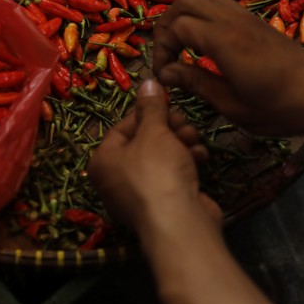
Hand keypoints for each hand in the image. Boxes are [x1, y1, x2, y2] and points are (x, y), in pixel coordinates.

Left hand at [88, 78, 220, 233]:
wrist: (180, 223)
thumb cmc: (157, 171)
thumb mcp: (154, 131)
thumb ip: (152, 107)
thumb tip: (147, 81)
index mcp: (103, 161)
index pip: (121, 128)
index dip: (146, 113)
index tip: (165, 104)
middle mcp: (115, 180)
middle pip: (143, 143)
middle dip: (168, 129)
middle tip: (183, 121)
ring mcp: (139, 196)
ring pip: (161, 159)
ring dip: (181, 144)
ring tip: (194, 138)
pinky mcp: (162, 206)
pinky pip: (171, 177)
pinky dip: (186, 164)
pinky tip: (200, 157)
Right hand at [153, 0, 303, 134]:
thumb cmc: (279, 108)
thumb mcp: (232, 105)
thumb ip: (196, 83)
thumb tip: (165, 73)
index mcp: (223, 42)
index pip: (177, 27)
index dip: (162, 49)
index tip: (164, 74)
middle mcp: (232, 21)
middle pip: (184, 1)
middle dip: (166, 24)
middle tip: (166, 54)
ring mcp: (244, 16)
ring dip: (184, 14)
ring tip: (182, 44)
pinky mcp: (253, 20)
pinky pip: (220, 2)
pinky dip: (202, 13)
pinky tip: (204, 41)